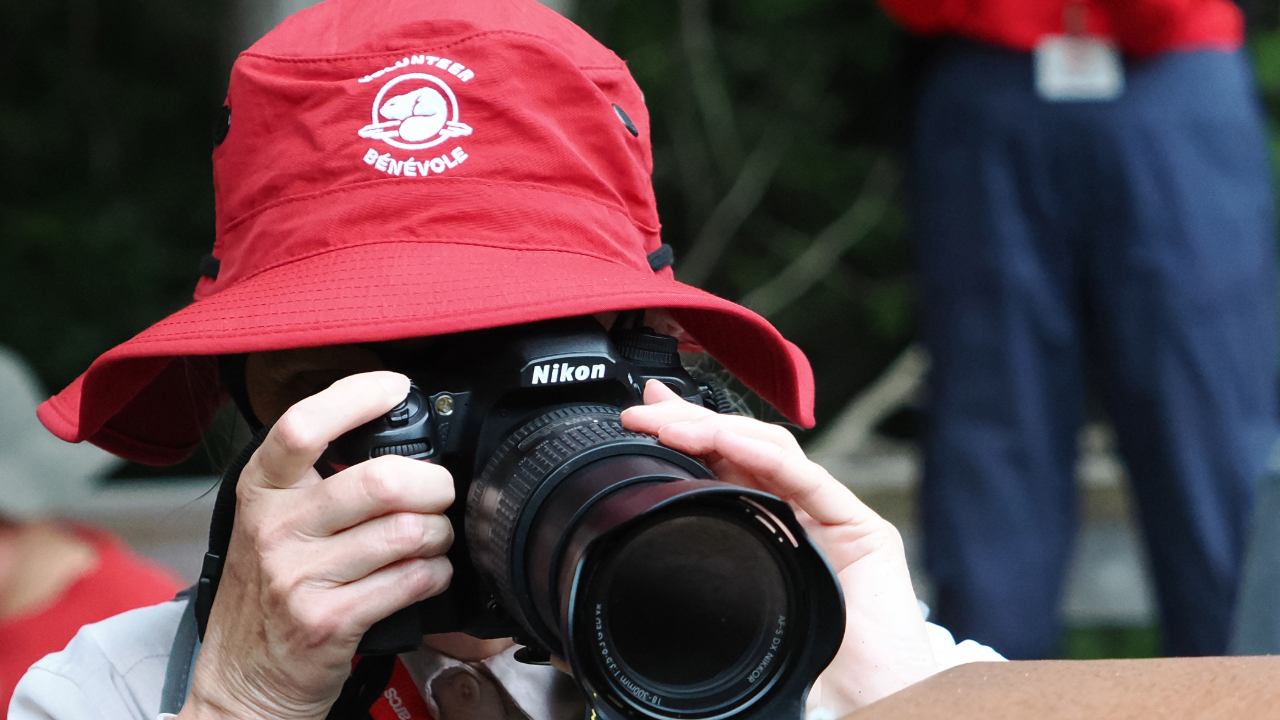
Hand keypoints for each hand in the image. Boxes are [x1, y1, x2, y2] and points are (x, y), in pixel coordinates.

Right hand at [180, 372, 455, 719]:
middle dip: (433, 483)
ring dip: (440, 534)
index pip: (302, 425)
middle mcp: (275, 528)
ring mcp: (298, 577)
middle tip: (439, 492)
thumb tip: (388, 438)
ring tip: (434, 540)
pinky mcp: (328, 621)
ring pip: (407, 532)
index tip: (393, 386)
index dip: (356, 396)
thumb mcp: (268, 524)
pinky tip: (428, 574)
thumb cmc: (268, 594)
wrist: (242, 681)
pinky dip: (435, 574)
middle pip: (380, 480)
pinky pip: (411, 580)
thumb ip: (313, 482)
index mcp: (261, 491)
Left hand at [621, 381, 937, 712]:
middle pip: (743, 448)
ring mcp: (833, 519)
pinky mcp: (865, 532)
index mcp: (768, 531)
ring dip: (720, 429)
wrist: (872, 709)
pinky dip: (768, 457)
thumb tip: (641, 591)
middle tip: (641, 413)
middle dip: (691, 423)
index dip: (683, 438)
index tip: (638, 421)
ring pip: (773, 451)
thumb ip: (705, 592)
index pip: (723, 467)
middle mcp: (800, 516)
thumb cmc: (811, 675)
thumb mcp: (737, 620)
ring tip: (671, 425)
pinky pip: (811, 483)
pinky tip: (731, 442)